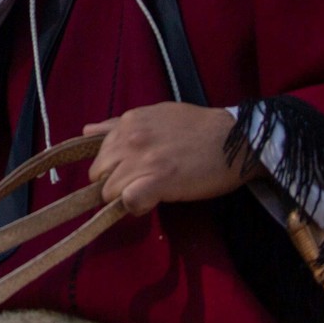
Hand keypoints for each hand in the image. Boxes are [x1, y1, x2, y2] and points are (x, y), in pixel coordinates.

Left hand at [83, 103, 264, 215]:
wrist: (237, 138)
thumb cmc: (199, 128)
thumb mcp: (154, 115)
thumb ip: (118, 126)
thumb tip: (86, 131)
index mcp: (127, 123)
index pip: (98, 157)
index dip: (111, 170)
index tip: (130, 175)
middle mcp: (129, 139)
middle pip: (98, 176)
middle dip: (114, 185)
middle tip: (140, 186)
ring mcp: (143, 159)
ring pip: (109, 192)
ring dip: (126, 198)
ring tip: (151, 193)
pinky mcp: (159, 180)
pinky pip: (128, 201)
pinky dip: (136, 207)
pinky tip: (152, 201)